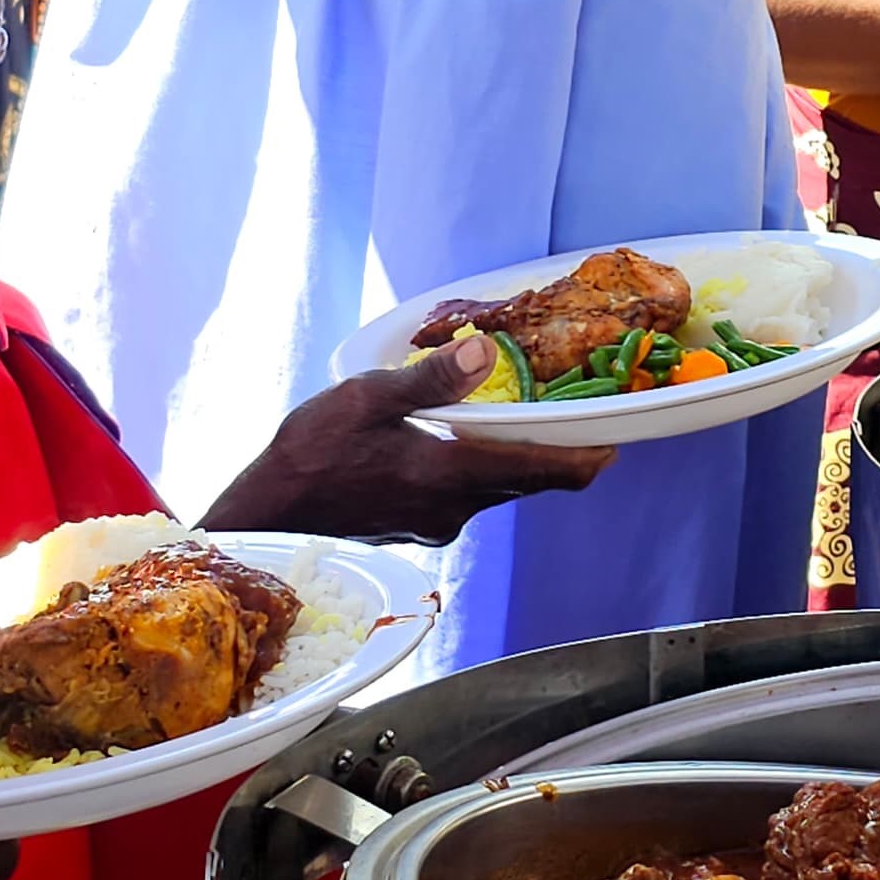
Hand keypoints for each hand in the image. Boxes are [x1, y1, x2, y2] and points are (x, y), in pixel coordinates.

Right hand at [199, 335, 614, 544]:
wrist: (266, 519)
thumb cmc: (308, 454)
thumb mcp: (365, 398)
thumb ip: (429, 379)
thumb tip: (483, 351)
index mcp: (451, 473)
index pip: (543, 471)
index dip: (584, 458)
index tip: (613, 445)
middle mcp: (454, 507)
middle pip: (526, 481)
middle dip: (555, 454)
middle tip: (575, 423)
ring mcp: (435, 523)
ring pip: (494, 490)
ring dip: (512, 461)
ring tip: (518, 424)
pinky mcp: (415, 528)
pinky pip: (464, 498)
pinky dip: (476, 472)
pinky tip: (456, 445)